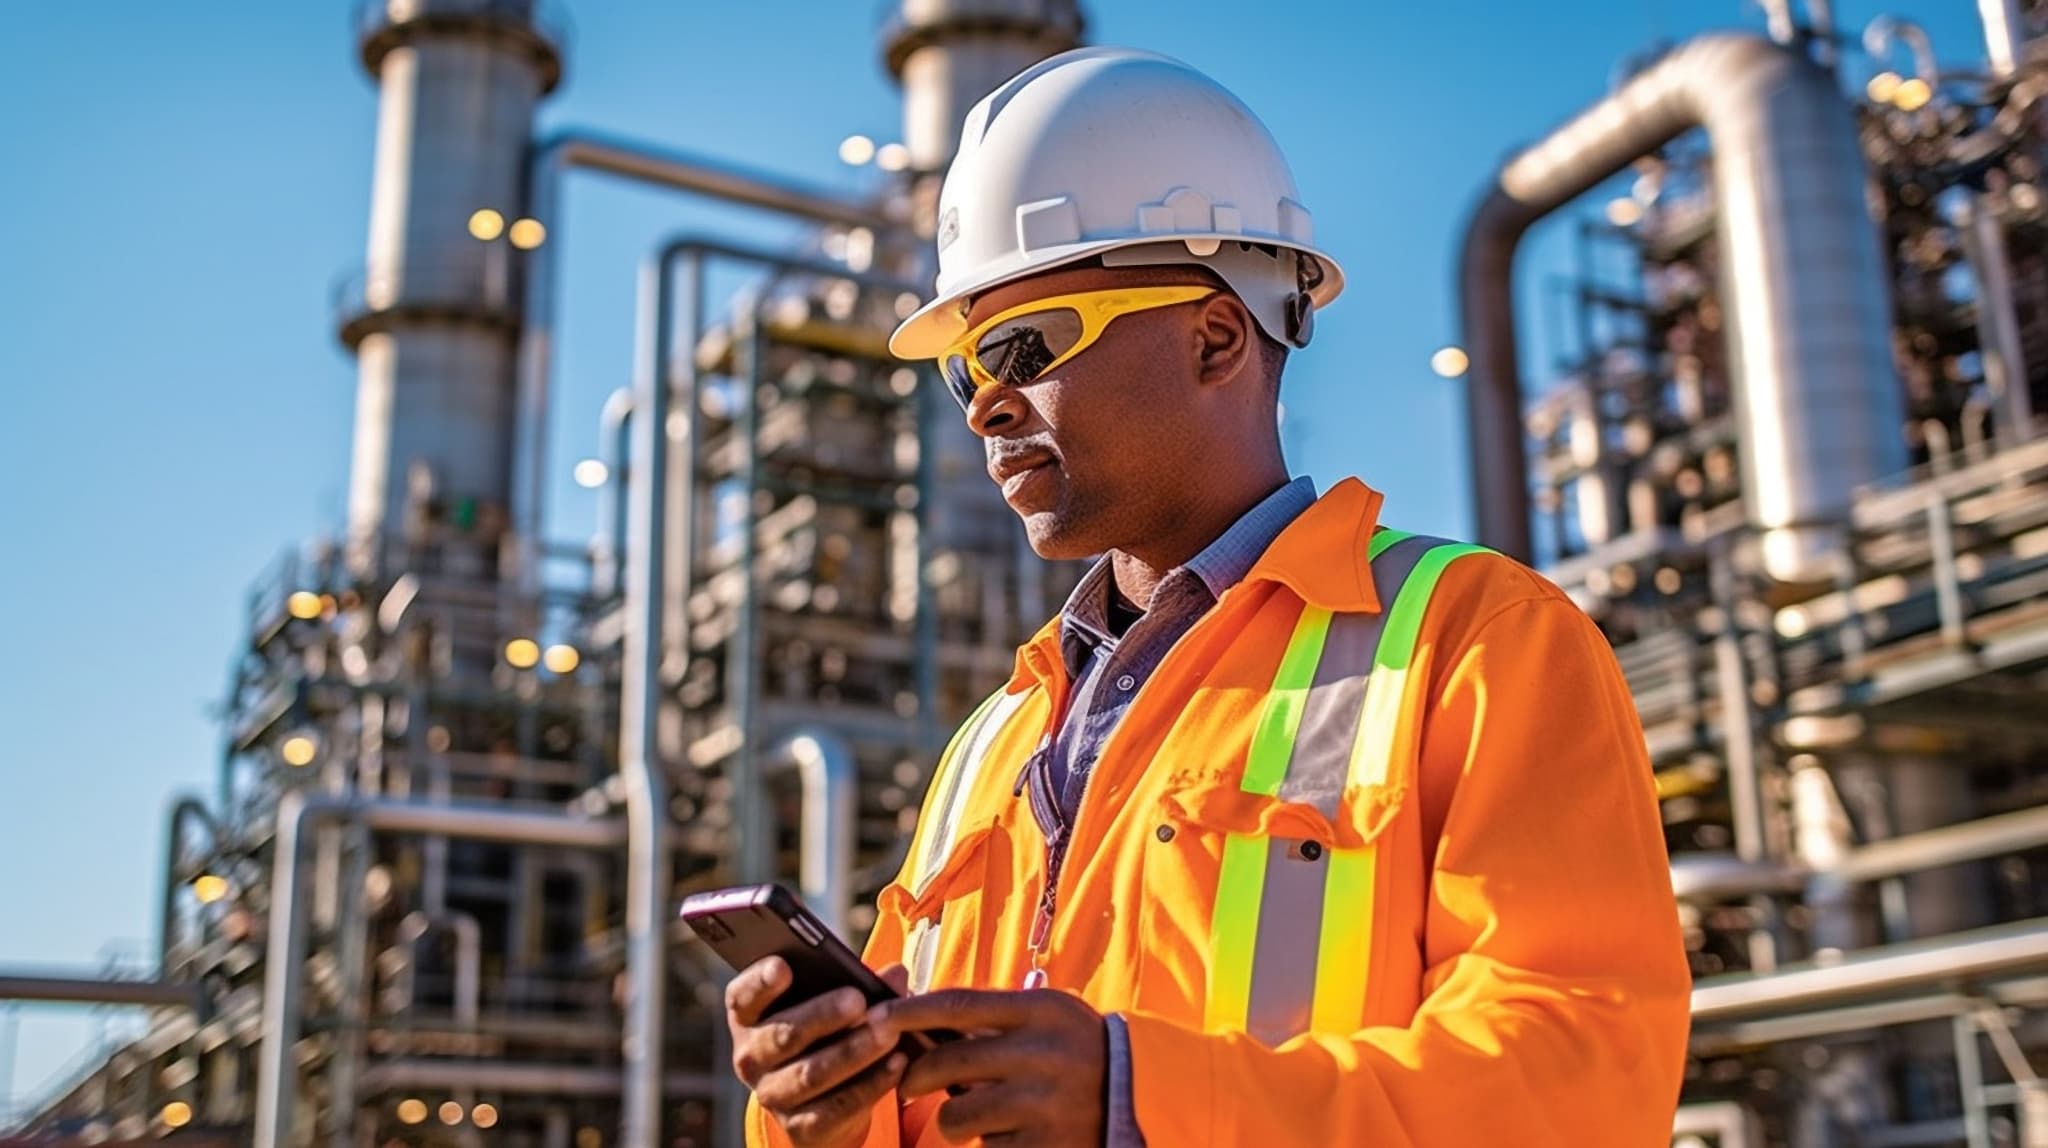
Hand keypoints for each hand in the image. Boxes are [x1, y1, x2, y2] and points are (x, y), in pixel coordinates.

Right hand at [726, 957, 910, 1147]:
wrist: (822, 1103)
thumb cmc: (824, 1035)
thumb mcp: (830, 1007)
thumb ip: (858, 986)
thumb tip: (895, 973)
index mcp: (749, 1018)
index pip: (743, 996)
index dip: (760, 982)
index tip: (783, 966)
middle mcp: (751, 1058)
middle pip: (783, 1034)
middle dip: (822, 1015)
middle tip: (858, 999)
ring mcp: (772, 1095)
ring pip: (811, 1073)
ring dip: (853, 1051)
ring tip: (888, 1032)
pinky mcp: (800, 1127)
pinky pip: (837, 1106)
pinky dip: (870, 1084)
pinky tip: (896, 1064)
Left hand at [869, 988, 1106, 1146]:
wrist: (1138, 1095)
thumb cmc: (1077, 1048)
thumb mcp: (1047, 1016)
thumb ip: (994, 1016)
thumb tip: (916, 1016)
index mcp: (1040, 1011)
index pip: (957, 1005)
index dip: (910, 1011)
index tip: (877, 1018)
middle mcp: (1040, 1053)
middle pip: (947, 1062)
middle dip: (913, 1076)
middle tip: (907, 1083)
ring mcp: (1042, 1103)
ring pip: (956, 1115)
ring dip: (952, 1119)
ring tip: (974, 1114)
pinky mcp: (1043, 1146)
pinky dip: (988, 1143)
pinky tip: (1011, 1132)